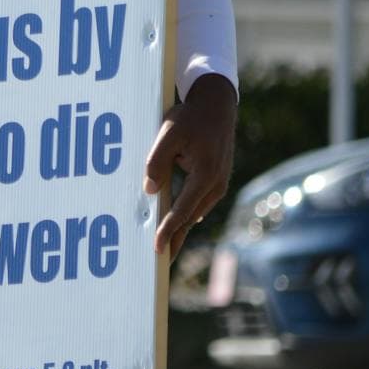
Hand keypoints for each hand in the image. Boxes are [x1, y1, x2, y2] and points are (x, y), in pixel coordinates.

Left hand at [143, 72, 237, 260]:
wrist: (217, 105)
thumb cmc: (190, 117)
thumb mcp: (168, 134)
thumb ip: (157, 162)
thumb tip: (150, 191)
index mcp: (205, 176)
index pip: (181, 212)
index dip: (167, 232)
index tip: (156, 250)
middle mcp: (215, 185)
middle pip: (190, 220)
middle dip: (175, 240)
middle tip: (160, 263)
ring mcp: (218, 184)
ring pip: (194, 213)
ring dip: (179, 230)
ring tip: (164, 248)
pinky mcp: (216, 180)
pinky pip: (198, 203)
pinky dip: (185, 216)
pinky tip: (173, 224)